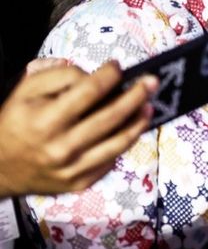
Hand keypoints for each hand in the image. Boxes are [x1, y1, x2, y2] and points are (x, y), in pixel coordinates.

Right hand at [0, 61, 155, 197]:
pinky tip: (130, 128)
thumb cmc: (14, 122)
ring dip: (139, 121)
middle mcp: (61, 147)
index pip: (89, 92)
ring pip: (118, 142)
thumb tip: (90, 74)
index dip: (109, 75)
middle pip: (111, 116)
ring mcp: (72, 168)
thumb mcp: (24, 90)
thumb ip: (57, 75)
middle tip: (152, 81)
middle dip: (137, 95)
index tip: (118, 66)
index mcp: (46, 120)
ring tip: (149, 105)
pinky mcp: (79, 183)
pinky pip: (110, 160)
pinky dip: (123, 142)